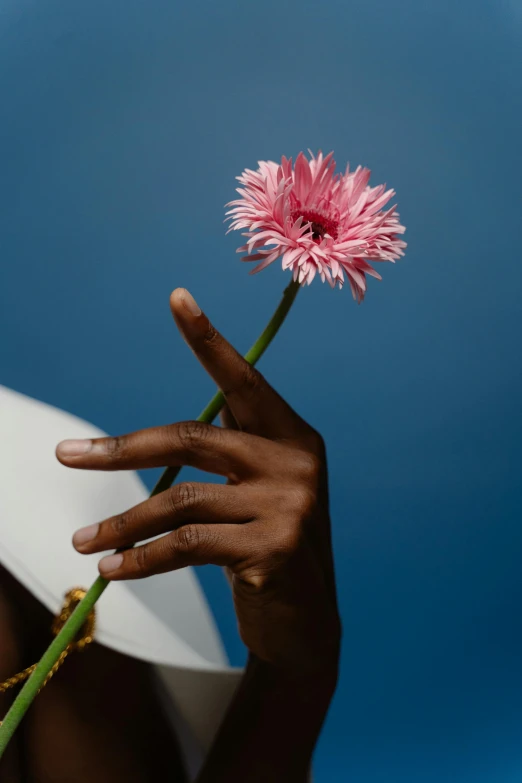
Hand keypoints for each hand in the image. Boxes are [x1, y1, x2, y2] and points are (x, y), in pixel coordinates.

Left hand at [57, 289, 340, 674]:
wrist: (307, 623)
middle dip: (121, 449)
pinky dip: (141, 559)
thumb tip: (137, 445)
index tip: (177, 297)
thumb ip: (221, 460)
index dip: (208, 340)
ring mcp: (289, 505)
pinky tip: (113, 570)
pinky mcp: (273, 550)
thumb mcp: (252, 494)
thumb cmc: (266, 547)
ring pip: (180, 500)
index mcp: (292, 436)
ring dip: (122, 523)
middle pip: (192, 438)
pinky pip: (185, 545)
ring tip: (83, 543)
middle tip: (66, 456)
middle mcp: (296, 461)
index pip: (243, 379)